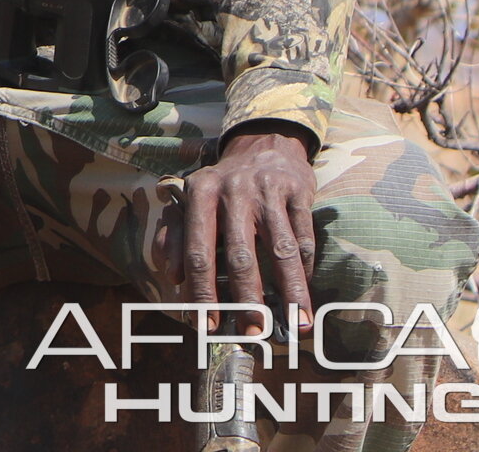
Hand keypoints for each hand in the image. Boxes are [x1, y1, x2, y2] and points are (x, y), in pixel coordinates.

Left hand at [175, 123, 318, 314]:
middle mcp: (233, 190)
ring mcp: (268, 190)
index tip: (207, 324)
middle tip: (251, 334)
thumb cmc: (224, 186)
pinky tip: (305, 294)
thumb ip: (176, 237)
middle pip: (240, 254)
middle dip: (246, 300)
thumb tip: (173, 279)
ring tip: (296, 325)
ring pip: (281, 250)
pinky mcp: (299, 191)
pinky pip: (304, 238)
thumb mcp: (192, 202)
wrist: (264, 145)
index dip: (202, 290)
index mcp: (200, 193)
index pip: (199, 250)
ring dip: (289, 292)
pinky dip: (306, 268)